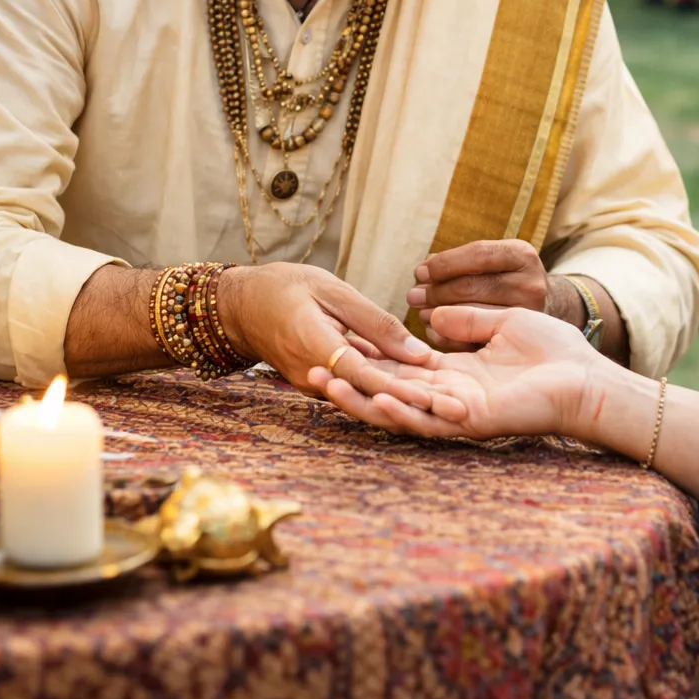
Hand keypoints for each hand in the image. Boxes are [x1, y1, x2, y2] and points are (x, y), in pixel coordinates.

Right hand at [217, 262, 435, 395]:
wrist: (240, 305)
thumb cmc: (286, 287)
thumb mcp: (332, 291)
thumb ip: (375, 322)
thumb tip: (418, 352)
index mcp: (315, 347)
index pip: (365, 374)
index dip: (402, 387)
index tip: (437, 396)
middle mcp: (314, 376)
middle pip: (371, 394)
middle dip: (415, 404)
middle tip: (457, 411)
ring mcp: (315, 385)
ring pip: (366, 395)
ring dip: (405, 400)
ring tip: (448, 403)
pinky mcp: (319, 385)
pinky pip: (356, 388)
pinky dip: (386, 388)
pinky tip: (422, 387)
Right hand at [307, 304, 600, 441]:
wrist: (587, 375)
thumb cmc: (553, 350)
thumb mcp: (501, 323)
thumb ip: (467, 321)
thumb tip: (434, 319)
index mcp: (453, 375)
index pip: (398, 370)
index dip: (365, 361)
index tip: (330, 348)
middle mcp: (448, 397)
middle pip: (387, 394)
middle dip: (349, 387)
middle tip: (309, 374)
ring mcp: (457, 414)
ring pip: (398, 412)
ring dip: (361, 402)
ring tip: (325, 387)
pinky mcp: (471, 423)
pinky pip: (427, 422)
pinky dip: (399, 412)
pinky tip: (373, 400)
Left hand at [407, 240, 581, 349]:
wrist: (549, 306)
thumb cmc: (508, 278)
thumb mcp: (496, 259)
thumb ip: (463, 261)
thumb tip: (423, 273)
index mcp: (522, 255)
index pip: (476, 255)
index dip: (443, 264)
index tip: (419, 272)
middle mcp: (531, 283)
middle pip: (471, 286)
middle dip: (435, 291)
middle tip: (413, 296)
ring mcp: (529, 314)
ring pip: (472, 314)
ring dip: (438, 314)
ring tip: (420, 313)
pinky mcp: (519, 340)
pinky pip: (476, 339)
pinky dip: (449, 335)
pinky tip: (435, 330)